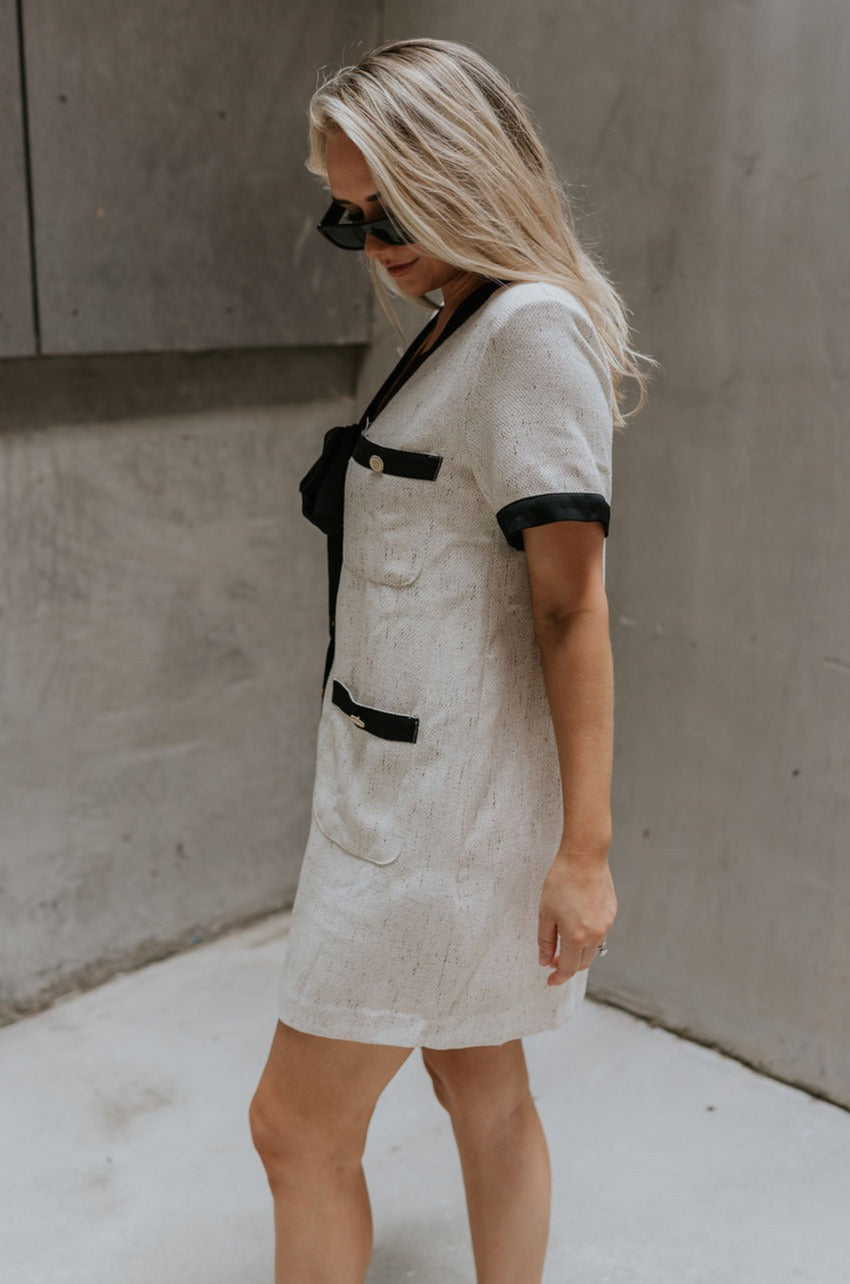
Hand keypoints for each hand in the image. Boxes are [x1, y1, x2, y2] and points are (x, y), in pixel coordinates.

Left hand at [537, 850, 616, 984]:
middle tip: (553, 959)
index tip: (550, 981)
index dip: (558, 977)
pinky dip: (588, 936)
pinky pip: (600, 933)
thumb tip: (545, 961)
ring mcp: (606, 924)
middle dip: (568, 965)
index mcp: (576, 936)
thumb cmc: (561, 881)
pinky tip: (577, 922)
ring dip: (578, 951)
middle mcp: (596, 934)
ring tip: (564, 939)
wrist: (584, 856)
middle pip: (582, 963)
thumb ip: (545, 941)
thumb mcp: (545, 912)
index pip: (568, 968)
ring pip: (593, 949)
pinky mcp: (612, 913)